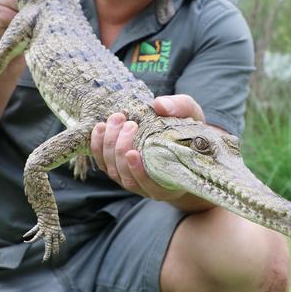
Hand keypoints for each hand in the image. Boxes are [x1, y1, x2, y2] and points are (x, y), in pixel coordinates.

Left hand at [90, 95, 205, 200]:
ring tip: (116, 120)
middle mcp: (150, 186)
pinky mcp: (119, 169)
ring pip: (113, 170)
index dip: (139, 173)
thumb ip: (181, 108)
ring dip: (109, 145)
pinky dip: (98, 146)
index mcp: (172, 180)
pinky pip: (103, 163)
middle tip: (129, 124)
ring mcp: (132, 179)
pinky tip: (100, 127)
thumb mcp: (192, 115)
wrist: (181, 138)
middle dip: (122, 149)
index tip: (133, 152)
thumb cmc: (189, 128)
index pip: (151, 186)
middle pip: (127, 177)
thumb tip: (159, 105)